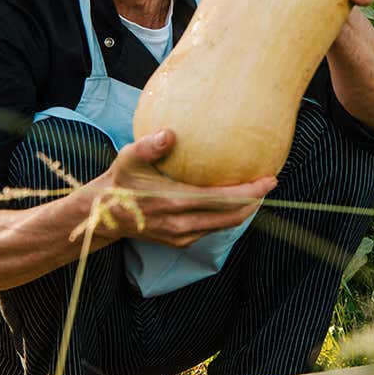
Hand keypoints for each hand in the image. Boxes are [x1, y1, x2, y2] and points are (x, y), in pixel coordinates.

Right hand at [87, 129, 276, 247]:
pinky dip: (227, 217)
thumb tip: (169, 133)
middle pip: (232, 217)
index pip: (224, 200)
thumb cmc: (119, 182)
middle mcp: (182, 224)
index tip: (270, 179)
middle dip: (255, 201)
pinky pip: (212, 229)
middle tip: (269, 183)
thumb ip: (149, 146)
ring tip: (256, 192)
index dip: (251, 192)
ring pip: (224, 226)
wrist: (104, 216)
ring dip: (243, 210)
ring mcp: (182, 236)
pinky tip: (232, 202)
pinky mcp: (180, 241)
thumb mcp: (128, 159)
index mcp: (175, 202)